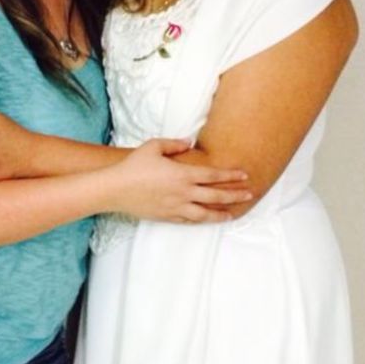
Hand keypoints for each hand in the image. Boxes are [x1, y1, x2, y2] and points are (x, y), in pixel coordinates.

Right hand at [106, 139, 251, 222]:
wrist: (115, 189)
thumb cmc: (133, 165)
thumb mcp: (153, 146)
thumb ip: (174, 144)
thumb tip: (189, 142)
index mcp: (182, 174)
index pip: (213, 176)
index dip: (230, 176)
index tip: (244, 175)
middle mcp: (183, 193)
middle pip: (215, 196)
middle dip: (234, 195)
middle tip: (249, 195)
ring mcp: (175, 207)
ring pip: (205, 214)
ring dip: (221, 214)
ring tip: (232, 214)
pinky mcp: (166, 217)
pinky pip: (188, 220)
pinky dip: (201, 220)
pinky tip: (206, 219)